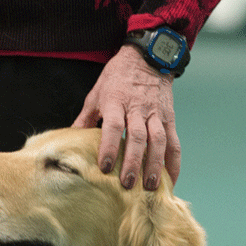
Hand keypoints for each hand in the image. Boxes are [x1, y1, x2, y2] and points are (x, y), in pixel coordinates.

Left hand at [74, 44, 179, 189]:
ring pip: (158, 141)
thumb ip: (85, 119)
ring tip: (149, 186)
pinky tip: (169, 180)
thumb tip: (70, 141)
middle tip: (126, 184)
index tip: (104, 167)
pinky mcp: (169, 118)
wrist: (147, 58)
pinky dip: (173, 163)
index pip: (112, 126)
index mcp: (116, 101)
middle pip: (136, 137)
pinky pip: (174, 142)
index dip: (108, 147)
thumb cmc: (117, 78)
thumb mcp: (96, 94)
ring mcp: (156, 114)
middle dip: (132, 162)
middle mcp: (138, 108)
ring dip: (154, 165)